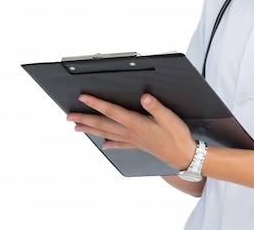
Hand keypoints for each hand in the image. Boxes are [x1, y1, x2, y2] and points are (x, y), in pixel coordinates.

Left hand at [66, 93, 196, 170]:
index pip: (111, 111)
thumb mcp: (169, 118)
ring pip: (106, 134)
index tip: (83, 97)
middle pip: (102, 124)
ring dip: (90, 130)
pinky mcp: (137, 145)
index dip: (96, 103)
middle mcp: (130, 132)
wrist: (184, 157)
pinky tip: (104, 145)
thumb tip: (144, 97)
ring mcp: (132, 140)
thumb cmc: (177, 136)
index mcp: (135, 123)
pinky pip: (119, 144)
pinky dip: (109, 143)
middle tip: (69, 117)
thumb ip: (155, 107)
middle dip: (85, 119)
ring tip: (77, 128)